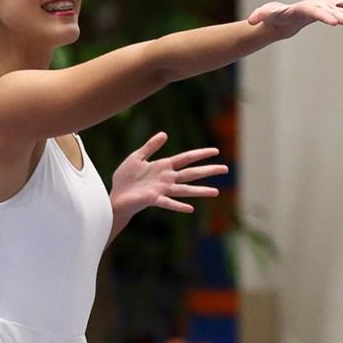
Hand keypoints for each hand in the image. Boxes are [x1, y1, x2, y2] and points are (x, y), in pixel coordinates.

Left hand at [110, 133, 227, 216]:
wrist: (116, 195)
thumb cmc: (125, 178)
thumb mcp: (137, 157)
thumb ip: (151, 146)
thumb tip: (165, 134)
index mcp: (164, 167)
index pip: (186, 158)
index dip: (200, 154)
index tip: (216, 151)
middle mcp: (167, 179)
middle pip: (191, 173)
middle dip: (208, 170)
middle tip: (226, 169)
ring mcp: (162, 190)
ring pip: (185, 189)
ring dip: (200, 190)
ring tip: (216, 192)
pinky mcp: (153, 199)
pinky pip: (168, 203)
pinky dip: (179, 206)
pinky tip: (191, 209)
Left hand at [249, 0, 342, 39]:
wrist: (281, 14)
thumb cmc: (273, 16)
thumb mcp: (264, 16)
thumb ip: (258, 16)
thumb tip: (250, 21)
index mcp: (304, 7)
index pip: (315, 11)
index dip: (324, 16)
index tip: (335, 23)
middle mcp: (318, 4)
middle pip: (334, 12)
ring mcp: (326, 5)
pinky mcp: (331, 9)